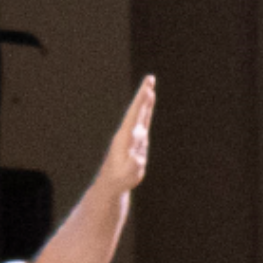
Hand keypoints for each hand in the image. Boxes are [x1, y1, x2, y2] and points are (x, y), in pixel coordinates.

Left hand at [99, 74, 156, 197]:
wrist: (112, 183)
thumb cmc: (119, 180)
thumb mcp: (125, 176)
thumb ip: (132, 167)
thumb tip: (138, 158)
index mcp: (124, 138)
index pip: (135, 116)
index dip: (141, 103)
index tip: (147, 90)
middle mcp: (128, 133)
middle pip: (137, 110)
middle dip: (143, 95)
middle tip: (149, 79)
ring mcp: (132, 136)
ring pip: (141, 114)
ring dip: (145, 101)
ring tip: (150, 88)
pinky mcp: (136, 140)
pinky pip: (143, 121)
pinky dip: (146, 110)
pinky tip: (148, 102)